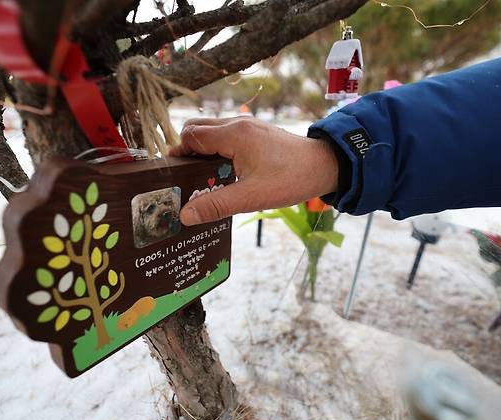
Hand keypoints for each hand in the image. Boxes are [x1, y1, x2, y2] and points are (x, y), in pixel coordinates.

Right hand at [169, 116, 337, 225]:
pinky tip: (223, 172)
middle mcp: (238, 124)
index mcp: (233, 135)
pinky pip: (226, 134)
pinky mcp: (257, 132)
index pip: (190, 136)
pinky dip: (217, 148)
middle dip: (186, 150)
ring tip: (203, 177)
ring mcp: (248, 126)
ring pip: (212, 130)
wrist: (326, 165)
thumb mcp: (252, 197)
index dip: (177, 155)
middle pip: (197, 128)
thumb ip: (216, 205)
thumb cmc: (291, 178)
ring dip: (202, 149)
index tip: (174, 176)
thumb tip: (185, 215)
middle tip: (186, 177)